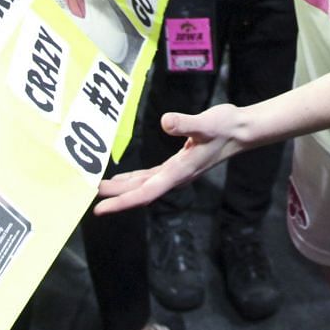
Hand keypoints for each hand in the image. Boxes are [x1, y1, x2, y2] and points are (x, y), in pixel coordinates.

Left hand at [95, 103, 246, 213]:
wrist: (241, 131)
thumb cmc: (225, 126)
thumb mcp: (207, 122)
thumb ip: (186, 123)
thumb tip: (165, 121)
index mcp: (179, 172)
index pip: (145, 192)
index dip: (121, 201)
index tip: (101, 208)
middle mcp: (175, 177)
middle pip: (140, 192)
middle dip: (116, 196)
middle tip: (89, 197)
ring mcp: (176, 173)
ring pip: (144, 186)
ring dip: (122, 189)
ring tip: (100, 190)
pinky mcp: (177, 165)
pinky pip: (150, 178)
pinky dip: (134, 180)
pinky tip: (123, 179)